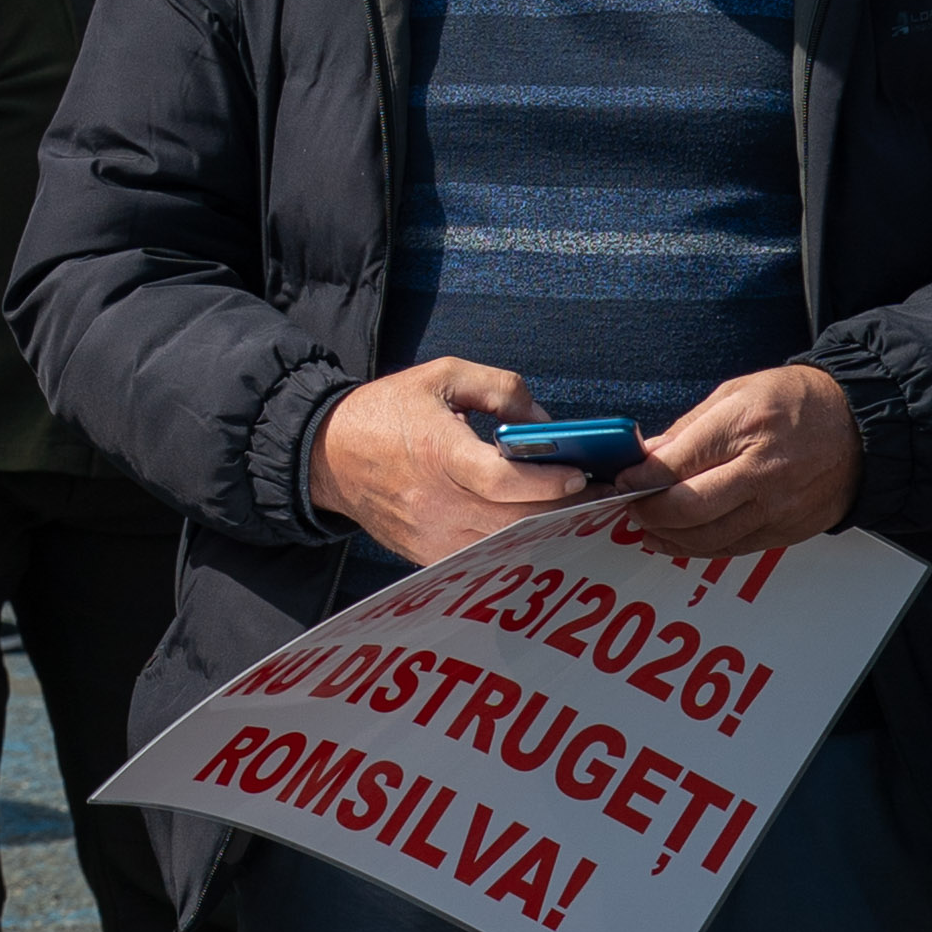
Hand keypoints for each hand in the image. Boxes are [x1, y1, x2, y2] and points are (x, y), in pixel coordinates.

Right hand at [301, 358, 596, 567]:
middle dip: (566, 506)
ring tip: (580, 507)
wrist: (327, 455)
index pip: (502, 481)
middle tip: (604, 491)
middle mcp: (435, 501)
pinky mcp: (429, 553)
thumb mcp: (441, 376)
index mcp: (437, 451)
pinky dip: (518, 542)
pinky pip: (488, 555)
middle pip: (517, 517)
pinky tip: (538, 523)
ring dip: (548, 526)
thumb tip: (547, 423)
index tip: (582, 471)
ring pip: (508, 542)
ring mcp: (432, 533)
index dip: (548, 481)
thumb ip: (501, 388)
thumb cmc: (385, 412)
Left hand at [627, 366, 862, 556]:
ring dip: (667, 537)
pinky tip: (678, 539)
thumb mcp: (736, 393)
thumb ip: (688, 427)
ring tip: (647, 526)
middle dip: (647, 512)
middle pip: (688, 509)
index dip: (639, 479)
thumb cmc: (798, 402)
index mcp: (746, 427)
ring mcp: (779, 507)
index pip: (676, 464)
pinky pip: (734, 548)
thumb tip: (647, 456)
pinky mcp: (790, 530)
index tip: (621, 481)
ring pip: (708, 539)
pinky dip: (699, 548)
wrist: (862, 427)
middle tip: (630, 506)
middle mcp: (763, 472)